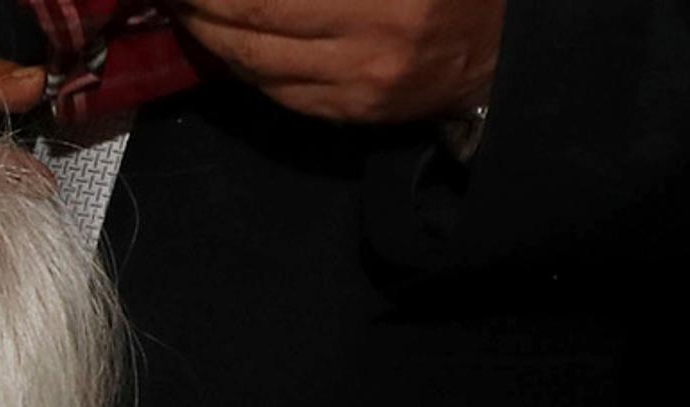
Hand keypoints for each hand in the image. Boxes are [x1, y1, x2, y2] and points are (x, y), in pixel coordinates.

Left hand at [174, 0, 500, 122]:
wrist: (501, 40)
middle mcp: (375, 33)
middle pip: (253, 18)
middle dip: (202, 3)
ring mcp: (361, 80)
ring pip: (254, 62)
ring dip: (209, 34)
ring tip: (188, 9)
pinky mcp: (354, 112)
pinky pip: (276, 90)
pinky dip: (241, 65)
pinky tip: (225, 41)